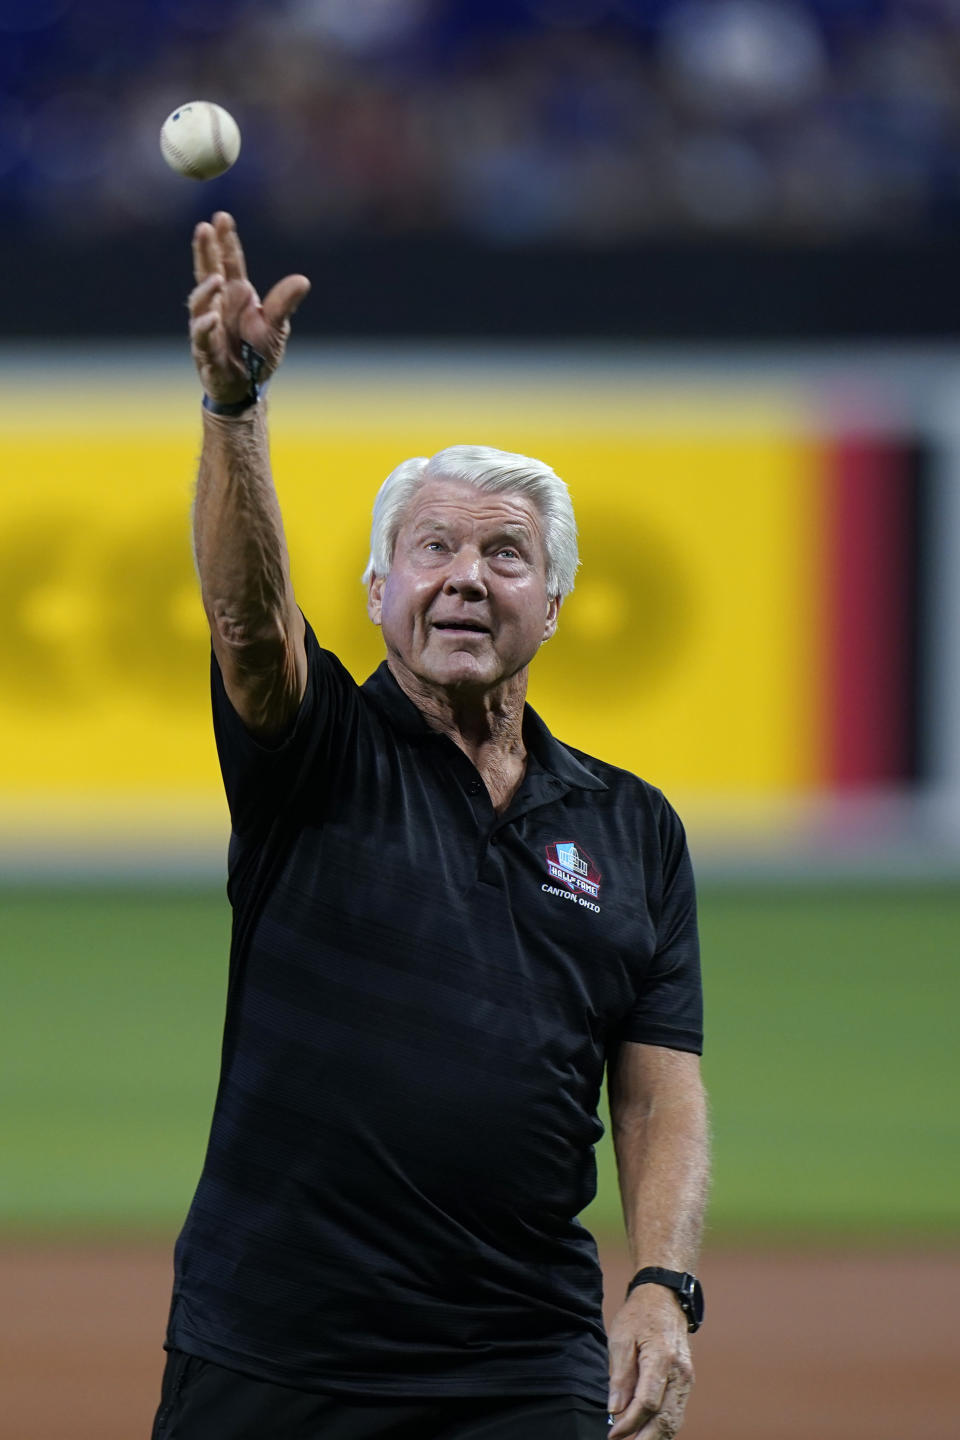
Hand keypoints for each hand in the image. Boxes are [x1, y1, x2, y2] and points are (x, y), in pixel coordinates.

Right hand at [188, 211, 310, 404]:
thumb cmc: (257, 353)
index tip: (222, 217)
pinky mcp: (205, 351)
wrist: (246, 388)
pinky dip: (205, 326)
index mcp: (235, 295)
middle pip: (207, 272)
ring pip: (200, 303)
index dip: (224, 241)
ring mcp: (208, 327)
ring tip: (217, 278)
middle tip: (203, 227)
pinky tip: (212, 317)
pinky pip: (201, 336)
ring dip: (206, 289)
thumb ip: (284, 303)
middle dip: (204, 251)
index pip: (228, 262)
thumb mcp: (276, 326)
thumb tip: (303, 281)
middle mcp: (218, 306)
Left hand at [607, 1285, 694, 1439]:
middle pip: (665, 1419)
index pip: (647, 1403)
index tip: (613, 1434)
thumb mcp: (621, 1338)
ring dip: (655, 1436)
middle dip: (644, 1439)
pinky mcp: (686, 1381)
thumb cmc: (640, 1314)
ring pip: (674, 1420)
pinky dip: (664, 1426)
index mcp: (662, 1359)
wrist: (665, 1297)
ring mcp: (687, 1378)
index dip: (629, 1423)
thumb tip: (616, 1409)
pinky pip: (676, 1411)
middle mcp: (680, 1373)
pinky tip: (648, 1431)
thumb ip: (620, 1375)